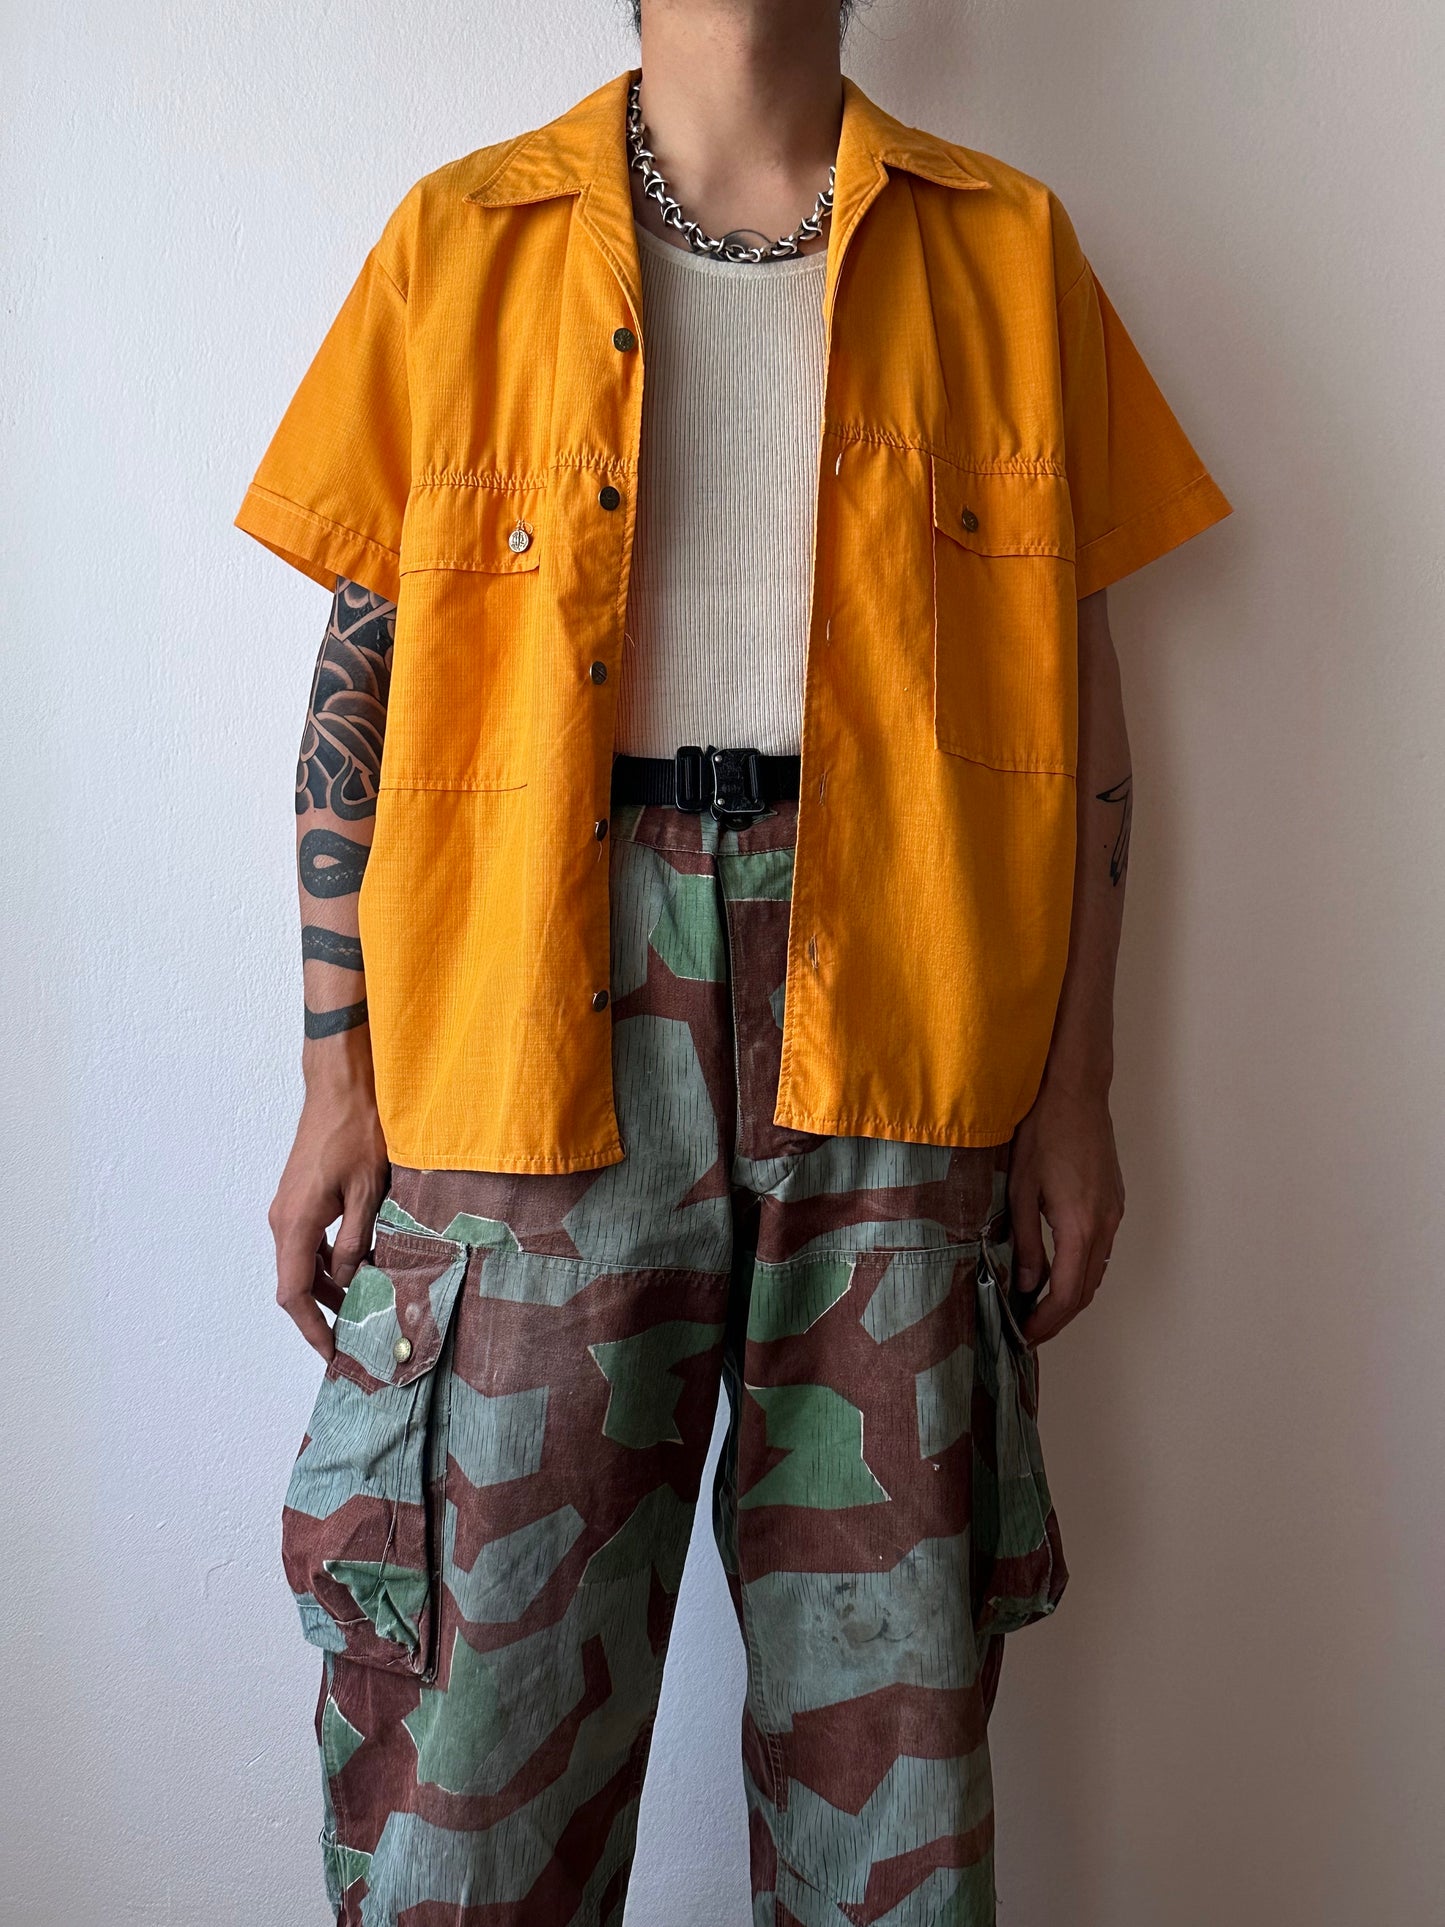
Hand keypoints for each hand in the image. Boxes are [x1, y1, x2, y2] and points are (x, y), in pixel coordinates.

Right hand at [268, 1059, 388, 1358]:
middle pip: (296, 1282)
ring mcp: (288, 1207)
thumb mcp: (369, 1192)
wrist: (341, 1086)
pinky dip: (328, 1261)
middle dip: (323, 1314)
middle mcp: (283, 1219)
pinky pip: (308, 1241)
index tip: (331, 1354)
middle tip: (355, 1339)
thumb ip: (357, 1242)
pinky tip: (358, 1266)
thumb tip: (348, 1282)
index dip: (312, 1328)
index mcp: (296, 1223)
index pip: (294, 1294)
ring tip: (364, 1308)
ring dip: (328, 1287)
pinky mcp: (300, 1197)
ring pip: (303, 1262)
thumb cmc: (356, 1132)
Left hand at [1007, 1076, 1124, 1344]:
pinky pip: (1100, 1249)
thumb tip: (1027, 1284)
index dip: (1048, 1320)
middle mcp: (1105, 1225)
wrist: (1075, 1092)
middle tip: (1028, 1329)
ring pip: (1096, 1270)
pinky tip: (1056, 1271)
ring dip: (1070, 1294)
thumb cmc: (1042, 1133)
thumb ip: (1027, 1241)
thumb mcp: (1021, 1190)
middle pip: (1087, 1289)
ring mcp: (1114, 1212)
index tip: (1025, 1335)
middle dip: (1059, 1316)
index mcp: (1081, 1225)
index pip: (1069, 1292)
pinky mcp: (1113, 1201)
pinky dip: (1081, 1270)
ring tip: (1037, 1306)